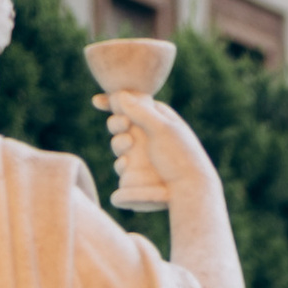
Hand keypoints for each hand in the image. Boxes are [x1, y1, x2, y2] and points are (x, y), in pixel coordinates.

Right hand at [99, 88, 214, 214]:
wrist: (190, 191)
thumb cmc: (181, 157)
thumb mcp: (163, 129)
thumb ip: (141, 112)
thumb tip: (119, 95)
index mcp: (157, 120)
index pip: (131, 105)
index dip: (113, 102)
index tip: (98, 102)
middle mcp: (147, 137)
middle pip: (120, 124)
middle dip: (116, 123)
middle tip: (124, 124)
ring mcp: (142, 157)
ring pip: (118, 145)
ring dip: (118, 142)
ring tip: (129, 143)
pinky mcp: (137, 176)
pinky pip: (121, 168)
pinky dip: (121, 164)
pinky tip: (127, 162)